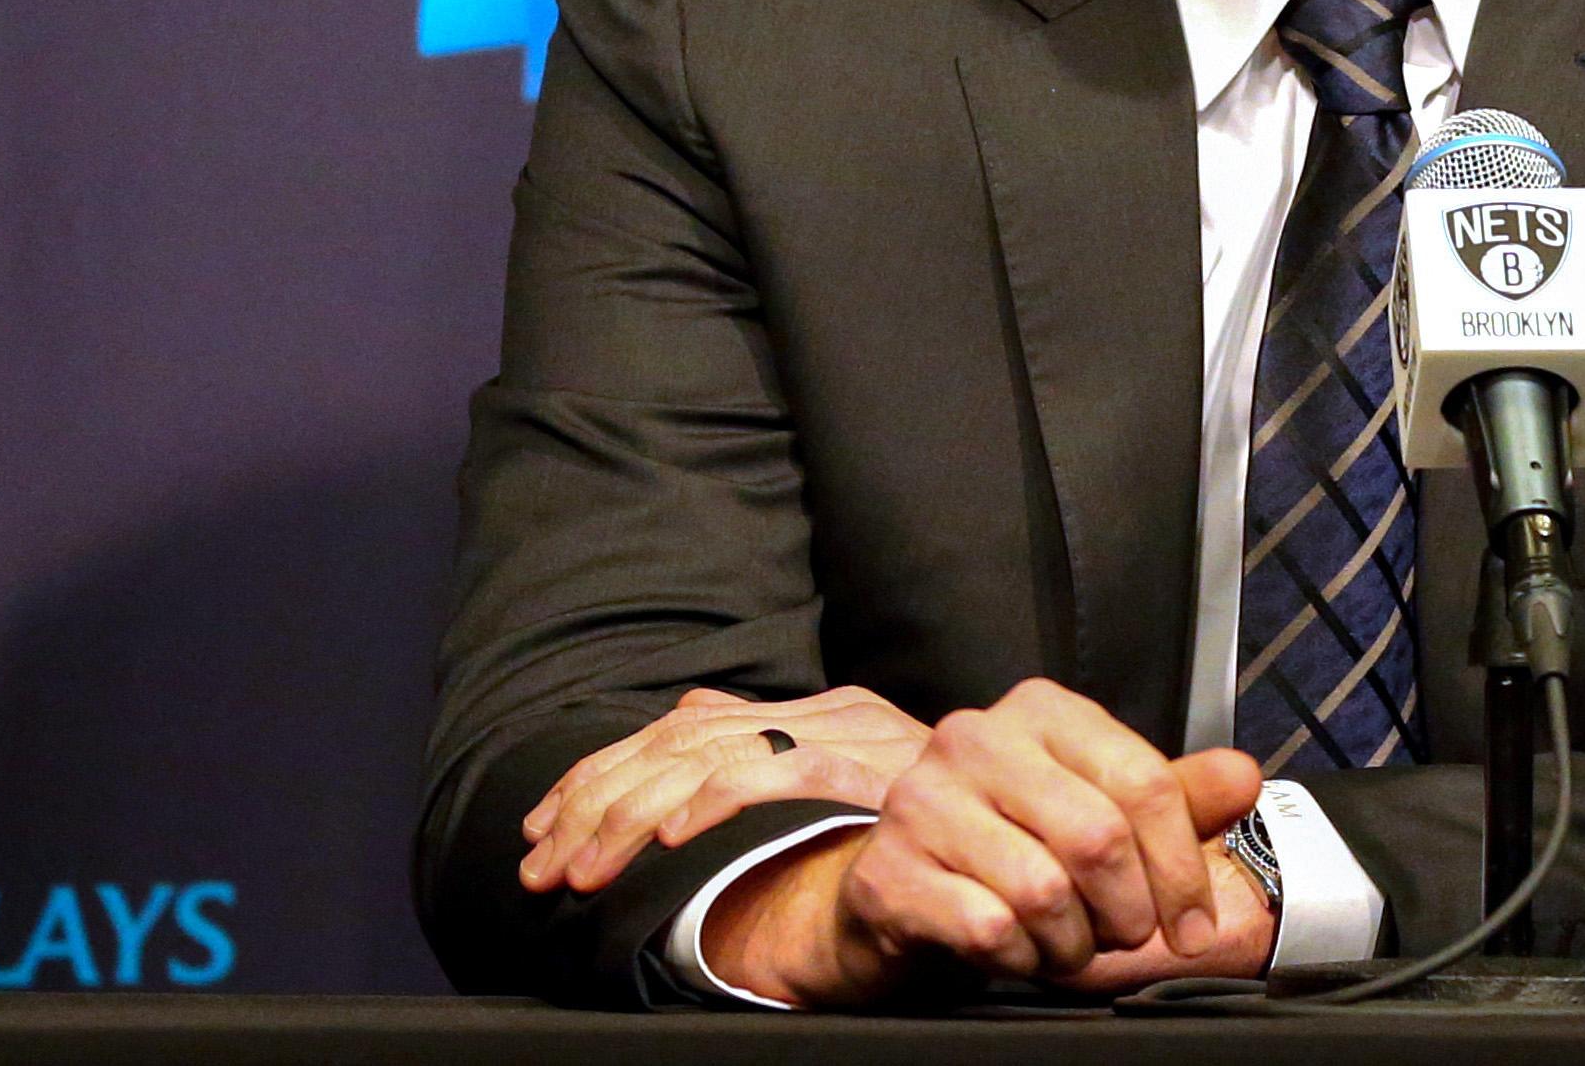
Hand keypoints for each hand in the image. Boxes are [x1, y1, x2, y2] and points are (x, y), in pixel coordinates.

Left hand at [518, 684, 932, 896]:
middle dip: (595, 803)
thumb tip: (688, 756)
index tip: (544, 830)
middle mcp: (829, 713)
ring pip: (713, 757)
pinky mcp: (875, 769)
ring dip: (632, 818)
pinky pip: (781, 775)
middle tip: (539, 866)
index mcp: (814, 716)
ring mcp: (853, 736)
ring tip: (581, 871)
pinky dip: (717, 803)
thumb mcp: (853, 810)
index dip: (603, 778)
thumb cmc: (943, 851)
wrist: (1045, 841)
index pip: (682, 731)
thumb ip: (783, 778)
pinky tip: (670, 842)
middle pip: (682, 741)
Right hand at [706, 677, 1263, 1002]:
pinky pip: (987, 929)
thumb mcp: (1101, 812)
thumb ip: (1176, 796)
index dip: (1182, 867)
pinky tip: (1015, 951)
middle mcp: (975, 738)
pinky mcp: (889, 870)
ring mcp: (922, 801)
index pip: (1142, 782)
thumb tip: (1244, 776)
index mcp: (1041, 711)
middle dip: (1129, 910)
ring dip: (1072, 942)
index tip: (1194, 925)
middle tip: (1125, 935)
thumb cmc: (1013, 846)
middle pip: (1098, 837)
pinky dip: (1018, 958)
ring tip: (1067, 943)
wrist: (900, 892)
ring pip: (1043, 889)